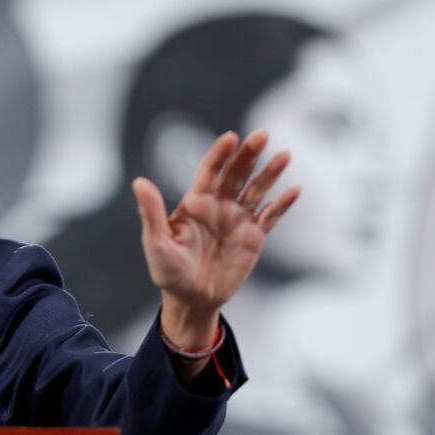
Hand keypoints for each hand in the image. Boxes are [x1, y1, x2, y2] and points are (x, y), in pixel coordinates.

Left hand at [132, 130, 298, 351]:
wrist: (191, 299)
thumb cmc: (168, 271)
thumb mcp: (156, 242)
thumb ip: (151, 212)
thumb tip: (139, 182)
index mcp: (195, 202)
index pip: (210, 171)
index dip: (220, 154)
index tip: (230, 138)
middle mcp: (219, 206)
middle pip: (236, 174)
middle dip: (248, 155)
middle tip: (261, 135)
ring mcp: (238, 219)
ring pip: (257, 190)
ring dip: (270, 173)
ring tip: (284, 155)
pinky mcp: (254, 237)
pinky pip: (271, 216)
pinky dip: (282, 203)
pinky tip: (295, 189)